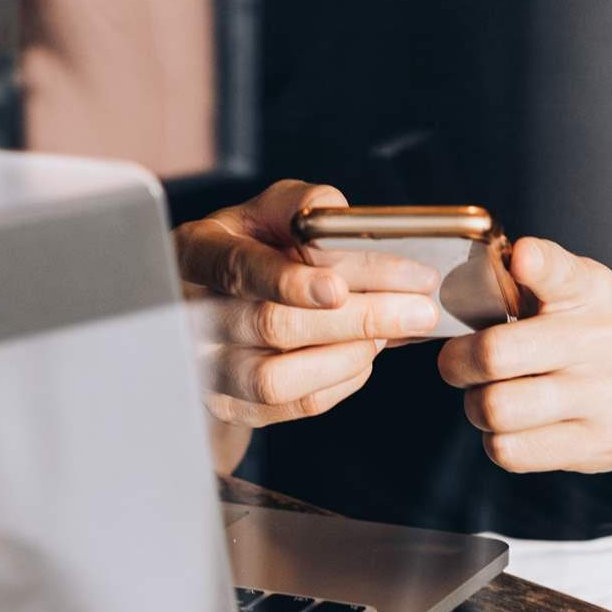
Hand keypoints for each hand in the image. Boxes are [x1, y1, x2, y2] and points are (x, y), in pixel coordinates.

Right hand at [174, 180, 440, 432]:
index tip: (338, 287)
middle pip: (272, 325)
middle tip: (420, 307)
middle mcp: (191, 315)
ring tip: (395, 327)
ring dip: (350, 352)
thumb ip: (305, 204)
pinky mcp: (236, 406)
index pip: (236, 269)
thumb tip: (347, 220)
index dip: (285, 281)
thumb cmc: (256, 246)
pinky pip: (296, 404)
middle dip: (357, 316)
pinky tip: (371, 350)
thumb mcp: (270, 210)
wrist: (225, 304)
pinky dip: (345, 378)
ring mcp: (209, 369)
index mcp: (197, 252)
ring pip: (278, 378)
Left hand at [436, 237, 611, 483]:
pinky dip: (497, 439)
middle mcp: (601, 341)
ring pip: (496, 408)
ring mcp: (603, 396)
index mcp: (588, 291)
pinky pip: (510, 450)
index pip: (559, 270)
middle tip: (458, 363)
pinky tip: (513, 425)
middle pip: (495, 354)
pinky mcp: (596, 443)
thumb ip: (529, 274)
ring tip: (488, 395)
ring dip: (476, 405)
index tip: (521, 259)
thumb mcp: (573, 288)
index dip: (536, 264)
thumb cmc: (588, 335)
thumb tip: (474, 272)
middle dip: (457, 361)